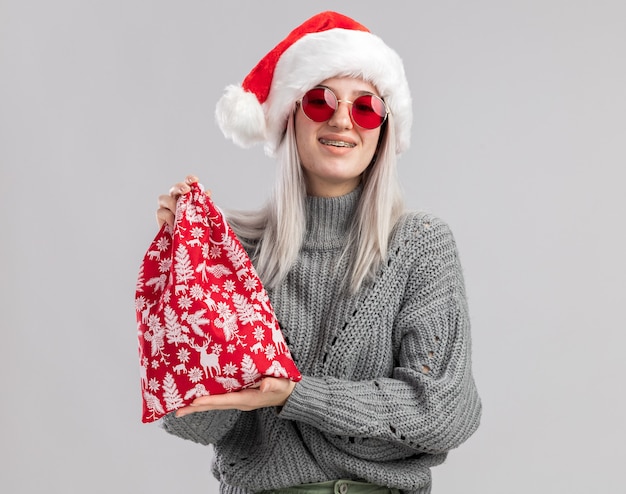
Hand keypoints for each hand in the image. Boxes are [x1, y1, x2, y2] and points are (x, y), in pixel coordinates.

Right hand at [156, 175, 210, 227]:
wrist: (191, 245)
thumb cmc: (199, 229)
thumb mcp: (205, 217)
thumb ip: (205, 205)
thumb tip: (207, 193)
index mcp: (188, 197)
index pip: (187, 184)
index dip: (189, 180)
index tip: (195, 180)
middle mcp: (176, 200)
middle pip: (174, 188)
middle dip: (179, 187)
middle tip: (186, 191)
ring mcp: (167, 209)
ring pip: (163, 198)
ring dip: (172, 202)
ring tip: (180, 211)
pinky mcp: (161, 220)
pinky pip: (160, 212)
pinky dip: (168, 216)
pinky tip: (175, 222)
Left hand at [175, 378, 296, 416]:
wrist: (287, 394)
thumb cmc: (283, 386)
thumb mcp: (281, 383)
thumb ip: (273, 384)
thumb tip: (265, 385)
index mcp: (247, 399)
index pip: (225, 400)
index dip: (210, 401)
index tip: (194, 402)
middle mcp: (239, 402)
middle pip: (214, 406)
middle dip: (196, 408)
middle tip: (177, 410)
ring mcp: (237, 401)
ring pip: (214, 404)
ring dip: (197, 406)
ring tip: (179, 408)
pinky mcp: (237, 397)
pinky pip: (218, 400)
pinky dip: (206, 400)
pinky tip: (195, 398)